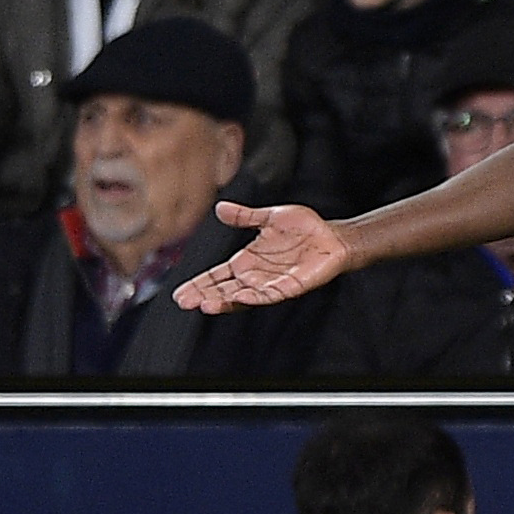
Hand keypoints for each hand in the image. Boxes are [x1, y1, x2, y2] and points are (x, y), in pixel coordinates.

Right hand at [177, 201, 356, 312]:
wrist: (333, 237)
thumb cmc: (305, 229)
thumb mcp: (269, 217)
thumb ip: (244, 216)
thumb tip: (219, 208)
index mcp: (248, 261)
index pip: (217, 276)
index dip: (199, 284)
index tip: (180, 293)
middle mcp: (256, 275)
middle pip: (225, 290)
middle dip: (205, 296)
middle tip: (185, 303)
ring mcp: (272, 283)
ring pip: (243, 296)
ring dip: (225, 301)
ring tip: (206, 305)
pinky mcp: (291, 286)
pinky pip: (271, 294)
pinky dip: (256, 296)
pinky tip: (242, 298)